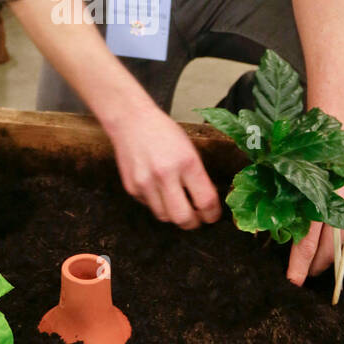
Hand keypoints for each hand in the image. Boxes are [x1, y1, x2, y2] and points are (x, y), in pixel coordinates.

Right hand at [108, 104, 221, 228]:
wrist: (131, 121)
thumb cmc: (163, 132)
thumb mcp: (189, 149)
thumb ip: (198, 176)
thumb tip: (206, 202)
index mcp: (186, 162)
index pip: (205, 201)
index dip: (212, 214)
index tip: (213, 216)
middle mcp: (165, 174)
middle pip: (183, 218)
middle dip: (194, 223)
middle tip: (197, 219)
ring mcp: (146, 183)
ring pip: (165, 216)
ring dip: (175, 214)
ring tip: (178, 203)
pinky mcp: (132, 188)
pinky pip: (150, 207)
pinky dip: (158, 204)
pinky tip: (159, 190)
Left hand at [286, 142, 343, 284]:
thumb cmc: (312, 145)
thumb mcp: (292, 168)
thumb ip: (283, 192)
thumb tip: (266, 216)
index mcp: (321, 199)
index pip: (309, 241)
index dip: (300, 263)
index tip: (293, 281)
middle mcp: (343, 206)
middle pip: (328, 249)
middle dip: (314, 268)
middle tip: (299, 280)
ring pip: (341, 243)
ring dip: (327, 259)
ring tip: (311, 269)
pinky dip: (336, 242)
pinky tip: (325, 249)